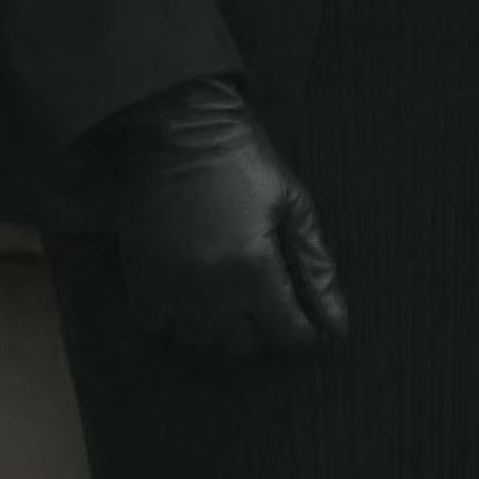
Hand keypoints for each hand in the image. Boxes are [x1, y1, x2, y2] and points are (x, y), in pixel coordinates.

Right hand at [89, 78, 346, 362]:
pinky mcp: (141, 277)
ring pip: (201, 342)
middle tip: (270, 308)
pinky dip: (178, 320)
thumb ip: (317, 268)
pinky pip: (160, 324)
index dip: (306, 334)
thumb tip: (337, 322)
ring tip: (231, 305)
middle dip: (264, 332)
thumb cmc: (244, 163)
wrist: (177, 132)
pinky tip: (193, 297)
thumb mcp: (293, 207)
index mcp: (255, 268)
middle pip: (245, 345)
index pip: (289, 332)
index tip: (309, 325)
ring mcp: (171, 285)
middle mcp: (211, 287)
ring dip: (221, 330)